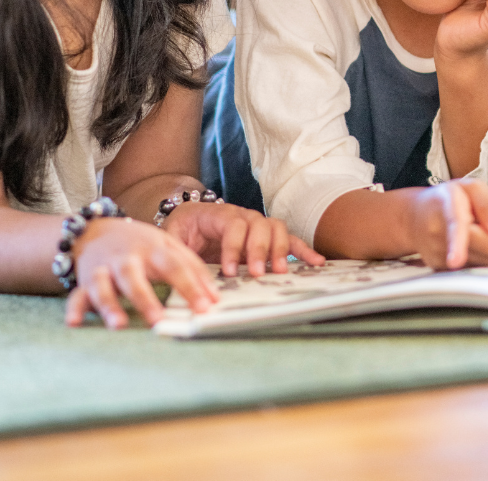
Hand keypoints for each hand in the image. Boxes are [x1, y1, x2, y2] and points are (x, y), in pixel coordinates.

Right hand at [64, 216, 219, 329]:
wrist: (96, 229)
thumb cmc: (140, 243)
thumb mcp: (168, 246)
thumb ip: (192, 267)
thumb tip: (215, 297)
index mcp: (152, 249)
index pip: (175, 267)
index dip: (191, 286)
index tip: (205, 307)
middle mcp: (126, 259)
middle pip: (135, 278)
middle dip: (145, 299)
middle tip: (159, 319)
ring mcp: (103, 269)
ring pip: (104, 287)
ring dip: (110, 305)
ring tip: (119, 325)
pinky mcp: (84, 281)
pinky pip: (77, 295)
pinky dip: (74, 309)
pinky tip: (74, 322)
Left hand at [163, 202, 324, 276]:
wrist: (187, 220)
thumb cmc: (180, 231)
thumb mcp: (171, 237)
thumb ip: (176, 249)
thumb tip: (180, 271)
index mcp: (216, 214)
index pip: (232, 224)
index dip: (232, 247)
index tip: (227, 271)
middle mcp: (241, 215)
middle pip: (258, 224)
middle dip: (259, 249)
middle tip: (255, 273)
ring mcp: (256, 225)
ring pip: (276, 228)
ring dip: (279, 249)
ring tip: (279, 272)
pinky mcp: (267, 238)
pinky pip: (288, 239)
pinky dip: (303, 250)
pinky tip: (316, 263)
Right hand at [407, 178, 487, 269]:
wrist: (414, 217)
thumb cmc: (449, 199)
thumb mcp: (471, 188)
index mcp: (446, 204)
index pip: (455, 224)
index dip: (457, 243)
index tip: (455, 262)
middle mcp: (437, 231)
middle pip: (485, 246)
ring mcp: (436, 252)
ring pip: (484, 260)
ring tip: (478, 231)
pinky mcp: (440, 268)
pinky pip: (475, 267)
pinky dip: (479, 257)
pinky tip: (468, 244)